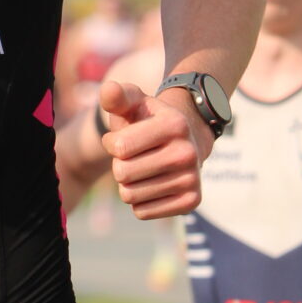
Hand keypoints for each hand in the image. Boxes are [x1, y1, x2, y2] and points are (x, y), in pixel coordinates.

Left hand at [98, 77, 207, 219]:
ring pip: (130, 196)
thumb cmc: (148, 121)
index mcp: (175, 124)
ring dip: (128, 184)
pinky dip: (139, 201)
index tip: (123, 137)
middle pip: (123, 174)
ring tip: (143, 168)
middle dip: (119, 165)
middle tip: (134, 156)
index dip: (112, 143)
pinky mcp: (191, 202)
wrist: (186, 140)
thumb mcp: (134, 102)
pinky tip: (152, 184)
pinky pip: (142, 212)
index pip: (119, 148)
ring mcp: (192, 179)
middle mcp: (188, 153)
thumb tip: (109, 90)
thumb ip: (117, 96)